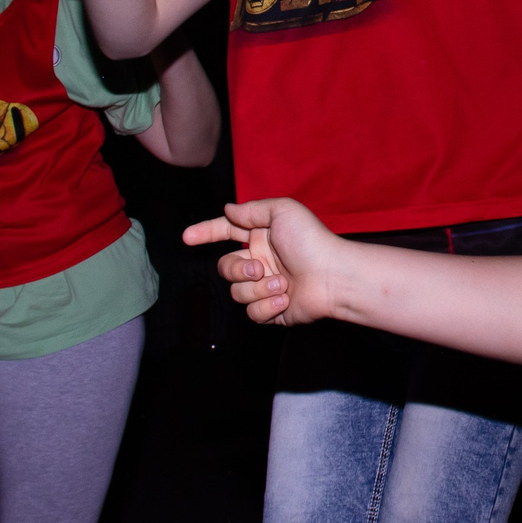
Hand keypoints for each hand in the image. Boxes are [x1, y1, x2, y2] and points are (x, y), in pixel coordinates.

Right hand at [182, 198, 345, 325]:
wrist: (334, 276)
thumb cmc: (311, 241)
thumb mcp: (282, 212)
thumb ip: (251, 210)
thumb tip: (228, 209)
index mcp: (260, 236)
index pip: (226, 232)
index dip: (205, 233)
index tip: (187, 237)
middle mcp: (260, 261)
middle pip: (224, 267)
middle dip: (237, 269)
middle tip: (259, 268)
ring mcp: (265, 286)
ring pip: (236, 292)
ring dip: (257, 289)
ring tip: (282, 283)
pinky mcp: (272, 310)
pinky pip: (251, 313)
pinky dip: (267, 306)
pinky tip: (285, 298)